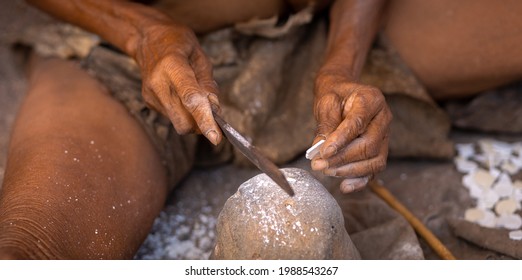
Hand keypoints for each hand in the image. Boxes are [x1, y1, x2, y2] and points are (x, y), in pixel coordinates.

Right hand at [133, 21, 221, 144]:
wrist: (147, 39)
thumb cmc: (178, 44)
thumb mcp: (200, 56)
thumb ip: (208, 84)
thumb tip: (216, 110)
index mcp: (172, 66)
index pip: (190, 99)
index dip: (205, 120)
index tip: (216, 137)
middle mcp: (158, 83)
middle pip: (183, 121)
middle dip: (201, 125)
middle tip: (212, 116)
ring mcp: (151, 95)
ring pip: (178, 123)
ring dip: (193, 120)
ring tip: (195, 99)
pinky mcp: (149, 102)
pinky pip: (172, 117)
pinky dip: (183, 113)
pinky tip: (181, 96)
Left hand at [311, 74, 391, 192]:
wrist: (343, 94)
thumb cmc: (335, 95)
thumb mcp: (326, 102)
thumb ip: (325, 124)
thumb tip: (320, 150)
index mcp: (372, 99)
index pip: (357, 123)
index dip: (340, 140)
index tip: (323, 153)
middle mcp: (384, 118)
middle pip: (368, 146)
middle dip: (342, 159)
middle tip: (318, 165)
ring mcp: (385, 135)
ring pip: (375, 160)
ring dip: (349, 171)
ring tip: (326, 171)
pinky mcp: (380, 149)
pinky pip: (375, 169)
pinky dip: (360, 180)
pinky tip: (344, 186)